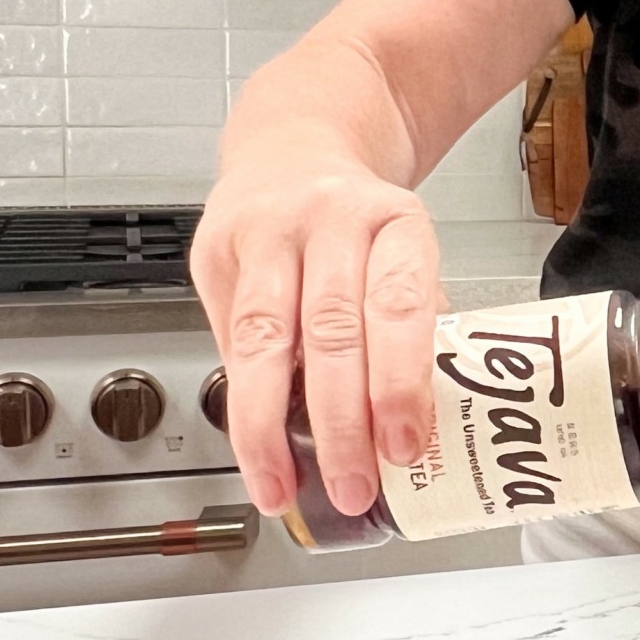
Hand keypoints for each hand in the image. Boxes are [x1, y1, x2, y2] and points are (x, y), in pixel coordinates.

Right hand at [190, 162, 440, 518]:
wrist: (290, 153)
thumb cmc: (356, 220)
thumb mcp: (404, 251)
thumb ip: (413, 322)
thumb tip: (423, 420)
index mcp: (395, 222)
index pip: (401, 306)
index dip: (402, 383)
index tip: (406, 446)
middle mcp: (331, 222)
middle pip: (333, 331)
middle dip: (341, 423)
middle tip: (352, 485)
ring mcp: (269, 234)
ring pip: (266, 340)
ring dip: (270, 428)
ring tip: (283, 485)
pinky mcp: (216, 253)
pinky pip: (228, 341)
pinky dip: (242, 402)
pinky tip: (254, 446)